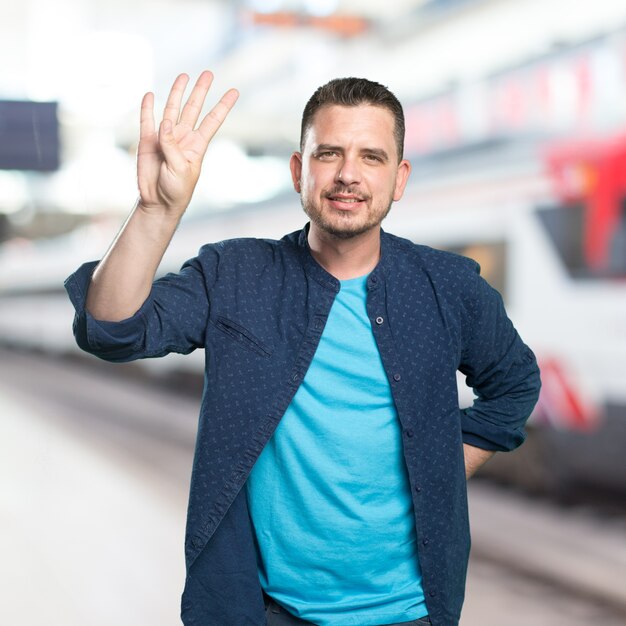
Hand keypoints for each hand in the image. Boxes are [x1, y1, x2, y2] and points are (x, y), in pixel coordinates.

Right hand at [137, 71, 238, 216]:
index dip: (223, 106)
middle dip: (200, 91)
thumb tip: (164, 122)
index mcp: (197, 145)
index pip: (212, 120)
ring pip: (172, 109)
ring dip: (177, 93)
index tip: (234, 91)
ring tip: (183, 76)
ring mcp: (165, 138)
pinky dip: (147, 108)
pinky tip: (150, 95)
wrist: (158, 202)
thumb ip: (173, 146)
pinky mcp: (148, 142)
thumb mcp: (181, 169)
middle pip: (193, 109)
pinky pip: (147, 121)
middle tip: (208, 73)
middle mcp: (183, 138)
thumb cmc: (176, 190)